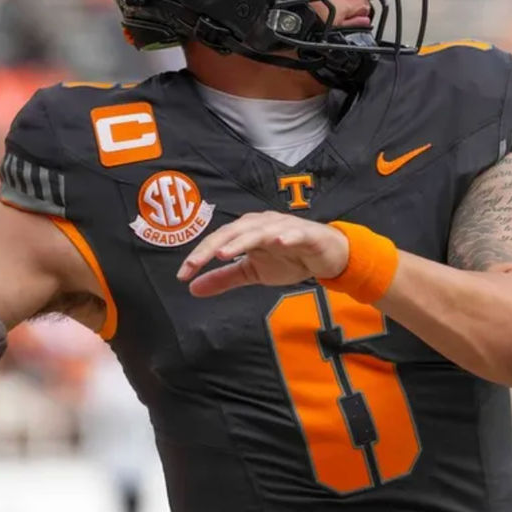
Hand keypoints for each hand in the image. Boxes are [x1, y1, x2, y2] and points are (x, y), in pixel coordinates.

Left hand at [176, 212, 348, 297]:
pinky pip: (295, 234)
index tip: (184, 275)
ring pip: (259, 231)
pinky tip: (278, 242)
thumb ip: (224, 278)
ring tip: (225, 253)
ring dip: (242, 240)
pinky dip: (286, 236)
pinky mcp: (306, 234)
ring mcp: (284, 226)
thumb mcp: (252, 272)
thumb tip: (192, 288)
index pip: (219, 241)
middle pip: (233, 231)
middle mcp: (262, 224)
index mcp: (247, 231)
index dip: (200, 255)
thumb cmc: (289, 258)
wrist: (327, 256)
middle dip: (213, 246)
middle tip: (196, 263)